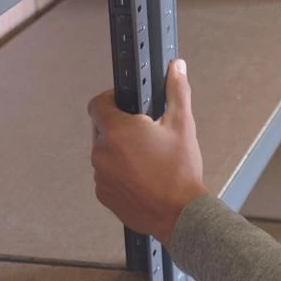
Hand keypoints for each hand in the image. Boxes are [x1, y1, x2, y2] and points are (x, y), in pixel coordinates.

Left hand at [88, 59, 209, 248]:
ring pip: (105, 151)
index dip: (110, 99)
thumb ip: (177, 91)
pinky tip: (143, 175)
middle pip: (102, 128)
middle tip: (147, 131)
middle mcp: (101, 152)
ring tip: (148, 156)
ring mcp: (100, 176)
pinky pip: (106, 173)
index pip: (97, 104)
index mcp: (117, 131)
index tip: (127, 103)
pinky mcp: (103, 194)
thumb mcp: (183, 124)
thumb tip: (177, 67)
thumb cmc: (180, 170)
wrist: (179, 214)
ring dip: (120, 149)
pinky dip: (120, 170)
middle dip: (120, 125)